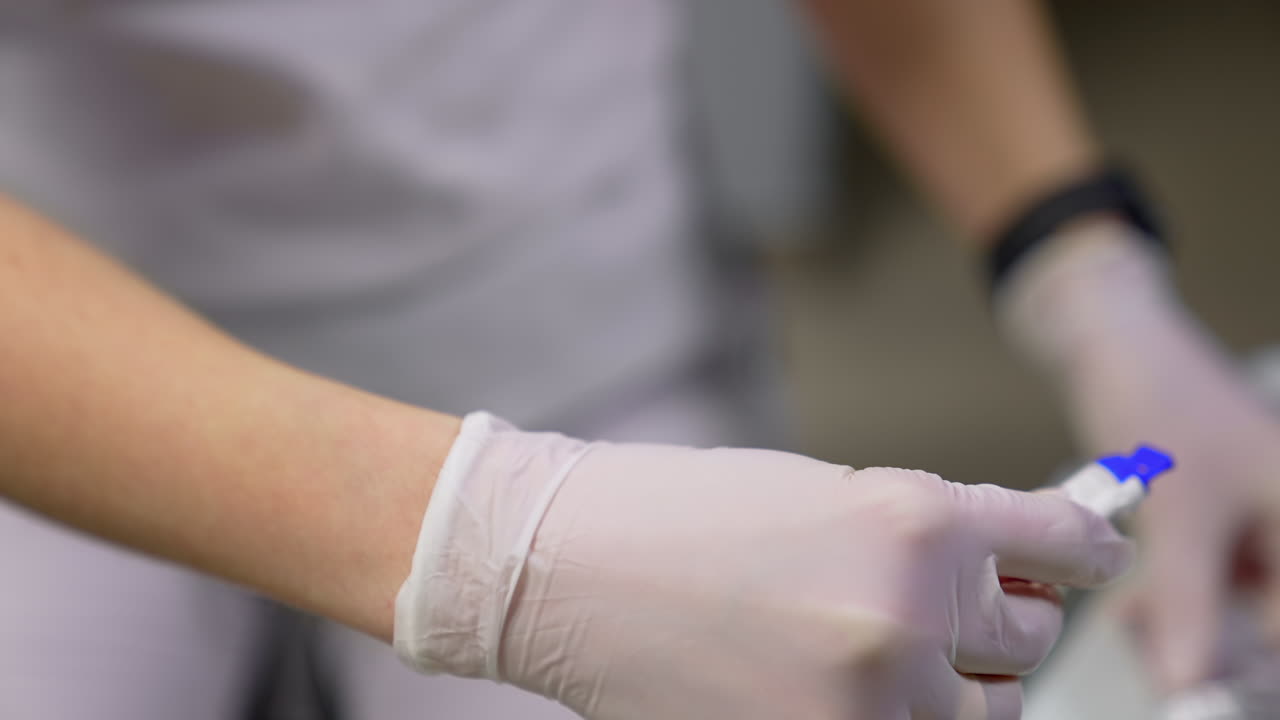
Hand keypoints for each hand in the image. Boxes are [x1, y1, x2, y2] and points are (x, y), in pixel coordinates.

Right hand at [394, 413, 1131, 718]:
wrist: (561, 563)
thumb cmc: (677, 509)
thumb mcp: (821, 491)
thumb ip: (921, 532)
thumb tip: (997, 570)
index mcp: (917, 517)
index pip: (1061, 542)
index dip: (1084, 549)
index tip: (1089, 557)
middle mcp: (914, 611)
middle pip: (1031, 640)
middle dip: (1001, 623)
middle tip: (958, 612)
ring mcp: (875, 697)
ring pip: (987, 714)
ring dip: (958, 686)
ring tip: (890, 656)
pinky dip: (898, 717)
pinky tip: (846, 682)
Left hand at [997, 217, 1279, 691]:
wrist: (1111, 343)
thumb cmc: (1160, 399)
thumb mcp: (1179, 512)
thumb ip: (1187, 603)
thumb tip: (1189, 684)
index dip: (1249, 667)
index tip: (1199, 694)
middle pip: (1266, 622)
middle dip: (1212, 646)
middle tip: (1156, 651)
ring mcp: (1256, 527)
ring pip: (1230, 611)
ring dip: (1183, 626)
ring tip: (1135, 620)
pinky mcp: (1215, 526)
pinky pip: (1200, 584)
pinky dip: (1167, 599)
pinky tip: (1134, 605)